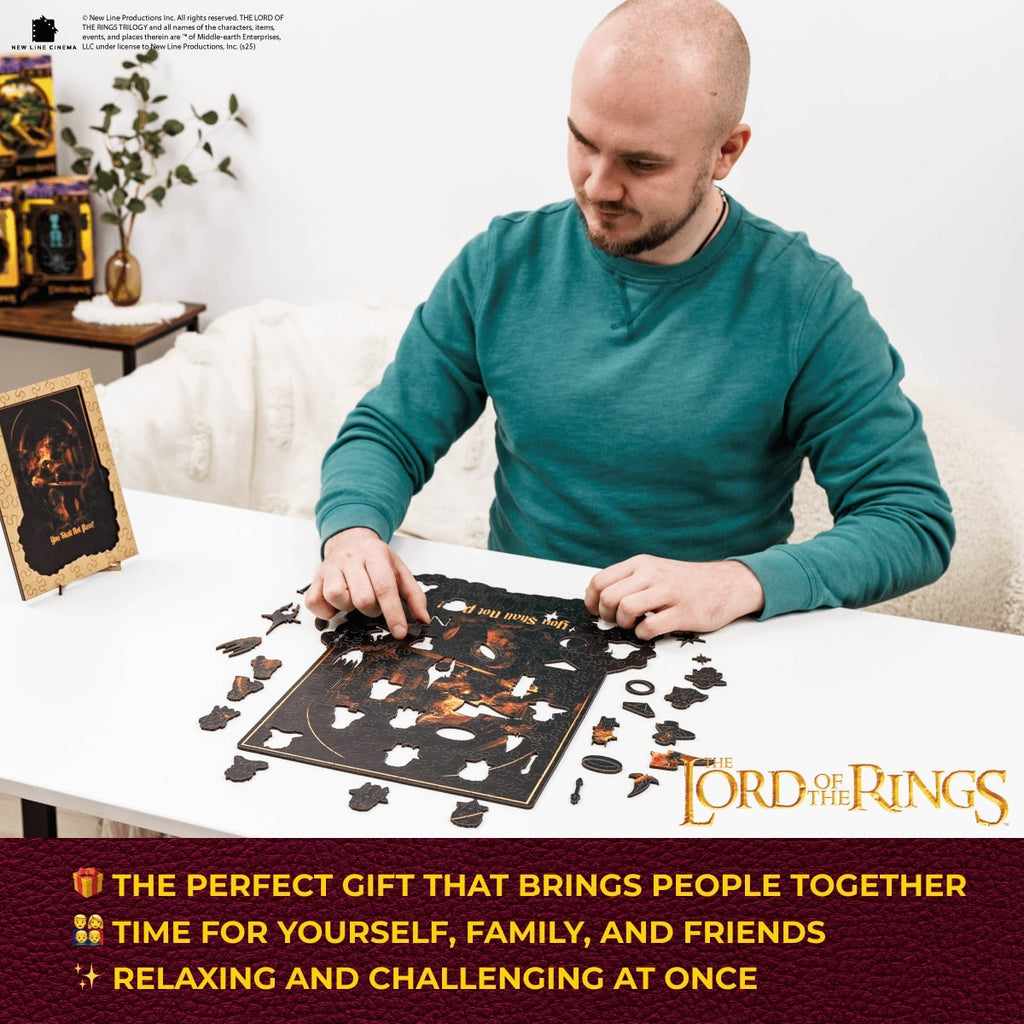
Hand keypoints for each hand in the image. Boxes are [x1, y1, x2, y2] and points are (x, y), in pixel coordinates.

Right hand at [304, 527, 429, 638]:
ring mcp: (330, 568)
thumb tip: (423, 619)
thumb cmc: (377, 560)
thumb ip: (414, 595)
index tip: (400, 632)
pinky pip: (315, 603)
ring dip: (348, 607)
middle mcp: (350, 559)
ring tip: (354, 598)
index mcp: (375, 554)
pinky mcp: (315, 580)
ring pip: (337, 598)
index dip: (393, 613)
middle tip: (373, 603)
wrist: (350, 541)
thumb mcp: (399, 571)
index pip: (385, 587)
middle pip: (362, 598)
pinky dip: (326, 611)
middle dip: (372, 610)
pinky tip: (337, 604)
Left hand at [584, 555, 764, 639]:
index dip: (592, 601)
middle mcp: (652, 574)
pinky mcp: (683, 613)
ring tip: (634, 625)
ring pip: (626, 608)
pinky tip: (649, 631)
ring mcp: (668, 593)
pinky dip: (643, 634)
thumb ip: (628, 580)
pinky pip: (649, 627)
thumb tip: (597, 600)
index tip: (598, 611)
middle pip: (609, 597)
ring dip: (624, 624)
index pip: (600, 581)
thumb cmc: (684, 582)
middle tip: (618, 620)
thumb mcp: (654, 570)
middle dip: (607, 615)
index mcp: (641, 563)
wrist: (726, 583)